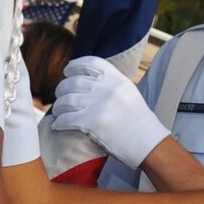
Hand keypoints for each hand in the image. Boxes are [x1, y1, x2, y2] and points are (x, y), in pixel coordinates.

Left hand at [49, 56, 168, 168]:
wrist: (146, 141)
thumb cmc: (138, 120)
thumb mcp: (127, 92)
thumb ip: (110, 84)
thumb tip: (88, 81)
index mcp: (116, 79)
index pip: (90, 63)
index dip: (75, 65)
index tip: (68, 70)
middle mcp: (106, 88)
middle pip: (74, 81)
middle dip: (62, 88)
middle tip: (60, 94)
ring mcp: (98, 104)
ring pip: (67, 100)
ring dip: (59, 105)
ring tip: (58, 110)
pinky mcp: (91, 122)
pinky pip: (66, 119)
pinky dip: (59, 122)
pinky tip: (57, 124)